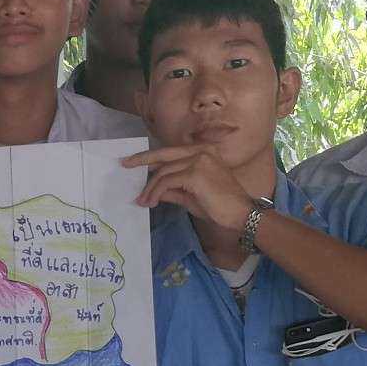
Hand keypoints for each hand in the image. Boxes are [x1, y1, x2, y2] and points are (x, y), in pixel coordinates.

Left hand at [124, 142, 265, 231]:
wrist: (241, 213)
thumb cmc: (220, 206)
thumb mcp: (191, 196)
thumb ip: (173, 190)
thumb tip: (155, 192)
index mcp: (203, 152)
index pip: (172, 152)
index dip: (152, 157)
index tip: (134, 162)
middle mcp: (201, 152)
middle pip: (164, 154)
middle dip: (142, 160)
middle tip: (125, 165)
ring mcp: (198, 160)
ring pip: (164, 172)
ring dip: (150, 188)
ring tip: (143, 201)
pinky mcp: (195, 173)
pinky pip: (167, 182)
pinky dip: (156, 192)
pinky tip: (152, 202)